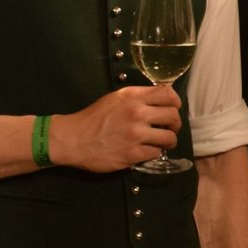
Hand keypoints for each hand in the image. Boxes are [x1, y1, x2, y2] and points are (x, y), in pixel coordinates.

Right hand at [51, 85, 180, 172]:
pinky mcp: (133, 153)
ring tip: (161, 142)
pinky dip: (154, 153)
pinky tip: (146, 151)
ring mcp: (136, 134)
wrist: (72, 139)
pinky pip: (157, 153)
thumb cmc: (93, 118)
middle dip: (175, 124)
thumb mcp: (115, 99)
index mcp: (132, 97)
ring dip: (168, 141)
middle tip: (169, 128)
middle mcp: (137, 113)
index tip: (173, 108)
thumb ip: (137, 97)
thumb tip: (159, 100)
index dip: (175, 102)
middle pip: (173, 116)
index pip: (168, 94)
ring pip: (170, 137)